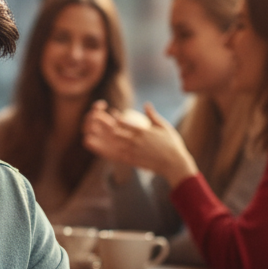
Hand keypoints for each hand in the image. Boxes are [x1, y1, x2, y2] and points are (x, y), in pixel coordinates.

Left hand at [83, 102, 197, 187]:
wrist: (174, 164)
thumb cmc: (172, 144)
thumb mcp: (164, 127)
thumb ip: (153, 116)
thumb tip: (146, 104)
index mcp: (143, 131)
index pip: (124, 122)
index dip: (116, 118)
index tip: (112, 115)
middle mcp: (136, 141)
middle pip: (115, 132)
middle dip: (104, 126)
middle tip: (94, 121)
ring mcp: (133, 152)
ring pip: (113, 144)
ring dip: (102, 139)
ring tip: (92, 134)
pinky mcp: (133, 161)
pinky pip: (117, 156)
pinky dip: (107, 151)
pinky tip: (102, 148)